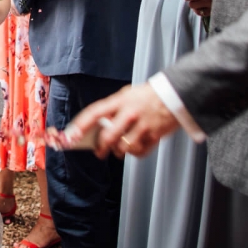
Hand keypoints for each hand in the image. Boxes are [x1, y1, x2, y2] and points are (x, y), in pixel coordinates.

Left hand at [63, 83, 178, 158]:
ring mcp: (143, 125)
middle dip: (101, 147)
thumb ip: (113, 109)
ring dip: (118, 152)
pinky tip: (134, 148)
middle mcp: (130, 113)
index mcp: (120, 101)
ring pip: (123, 147)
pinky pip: (140, 152)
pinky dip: (135, 153)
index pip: (95, 112)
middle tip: (99, 152)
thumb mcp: (127, 95)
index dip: (81, 125)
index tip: (73, 135)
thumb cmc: (147, 96)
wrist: (175, 94)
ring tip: (119, 149)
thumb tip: (98, 126)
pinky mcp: (155, 136)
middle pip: (108, 136)